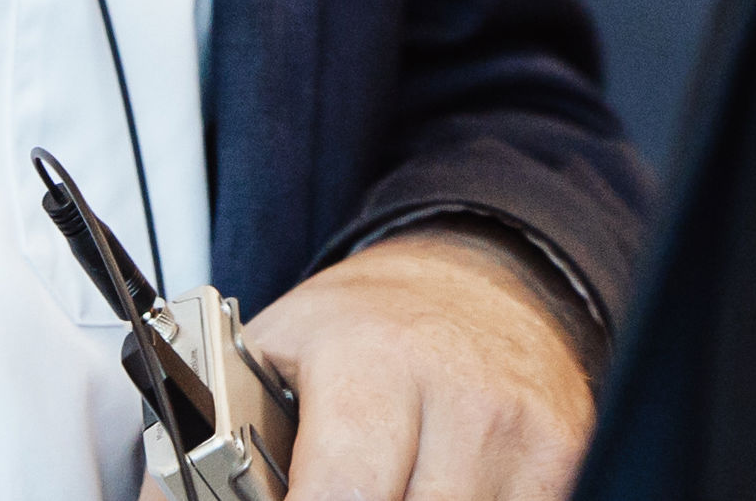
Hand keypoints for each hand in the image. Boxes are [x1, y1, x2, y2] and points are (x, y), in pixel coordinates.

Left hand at [242, 226, 593, 500]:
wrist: (474, 277)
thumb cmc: (361, 328)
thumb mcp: (268, 356)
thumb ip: (220, 439)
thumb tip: (188, 499)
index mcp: (371, 361)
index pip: (343, 496)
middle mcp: (461, 394)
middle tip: (332, 495)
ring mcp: (524, 430)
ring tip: (388, 482)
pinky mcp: (567, 455)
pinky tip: (432, 487)